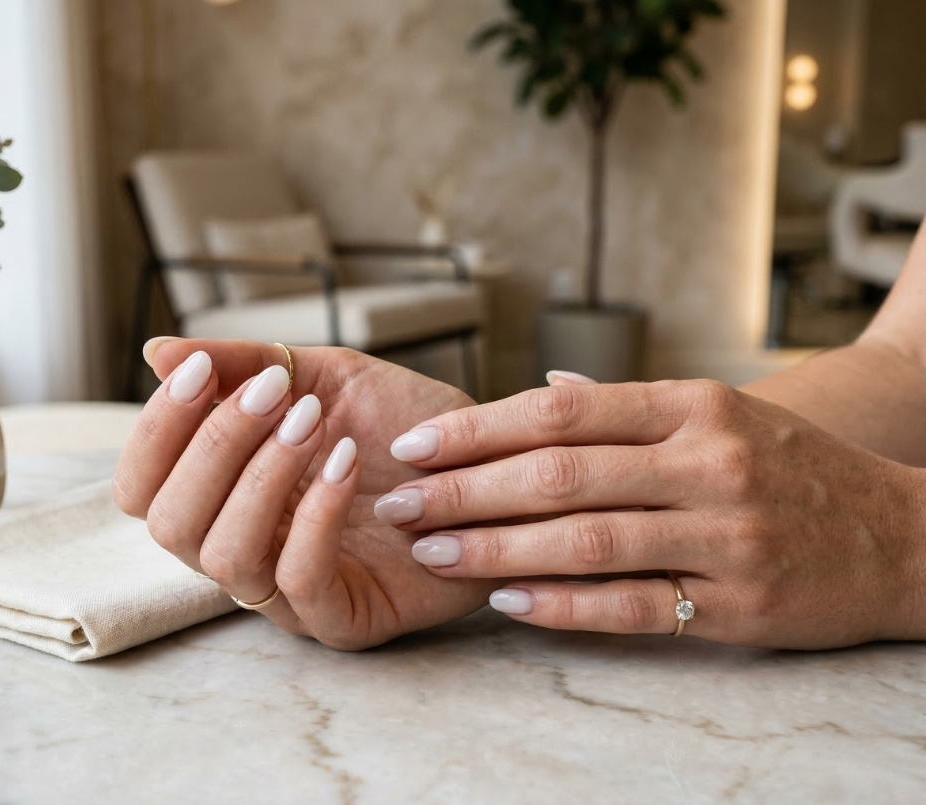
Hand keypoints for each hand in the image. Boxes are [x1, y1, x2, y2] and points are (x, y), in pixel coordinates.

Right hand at [112, 337, 500, 649]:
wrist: (492, 462)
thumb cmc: (402, 426)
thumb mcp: (323, 375)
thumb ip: (244, 364)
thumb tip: (157, 353)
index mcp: (221, 494)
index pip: (141, 485)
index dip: (157, 429)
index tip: (200, 372)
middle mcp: (242, 546)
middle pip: (168, 523)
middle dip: (212, 448)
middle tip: (275, 394)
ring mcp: (287, 590)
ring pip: (225, 558)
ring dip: (261, 478)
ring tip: (311, 424)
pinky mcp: (343, 618)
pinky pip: (300, 584)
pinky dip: (314, 518)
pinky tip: (346, 464)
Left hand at [376, 377, 925, 648]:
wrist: (899, 535)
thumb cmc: (790, 466)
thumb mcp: (721, 412)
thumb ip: (627, 407)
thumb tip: (541, 392)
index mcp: (694, 405)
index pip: (560, 411)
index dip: (476, 428)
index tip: (413, 444)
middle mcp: (708, 462)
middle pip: (558, 473)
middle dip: (462, 489)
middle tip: (396, 502)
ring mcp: (725, 534)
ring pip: (583, 539)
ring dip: (494, 548)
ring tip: (430, 550)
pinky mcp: (737, 603)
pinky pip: (630, 605)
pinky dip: (561, 605)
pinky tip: (505, 602)